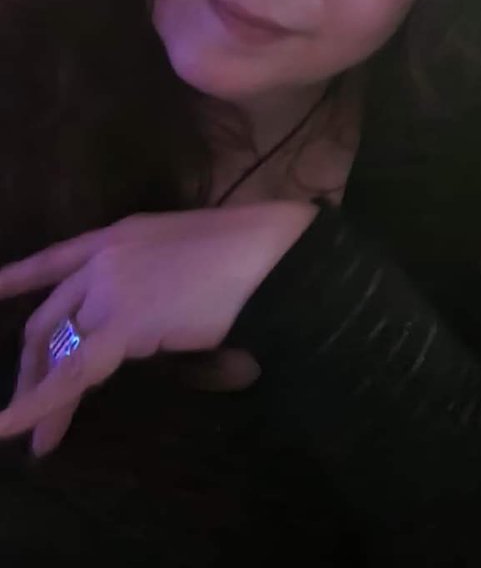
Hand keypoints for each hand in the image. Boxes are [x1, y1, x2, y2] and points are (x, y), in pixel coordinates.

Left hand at [0, 201, 316, 453]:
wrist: (264, 250)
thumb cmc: (242, 250)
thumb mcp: (180, 250)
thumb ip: (149, 277)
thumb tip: (146, 320)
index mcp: (117, 235)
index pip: (54, 258)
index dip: (18, 277)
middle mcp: (102, 258)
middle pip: (49, 317)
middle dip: (33, 366)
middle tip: (26, 404)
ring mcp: (109, 288)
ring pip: (60, 350)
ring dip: (42, 395)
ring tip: (38, 437)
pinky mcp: (122, 324)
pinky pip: (72, 375)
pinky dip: (39, 406)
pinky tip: (17, 429)